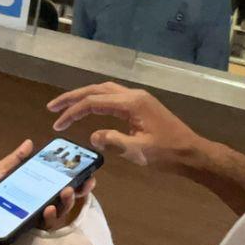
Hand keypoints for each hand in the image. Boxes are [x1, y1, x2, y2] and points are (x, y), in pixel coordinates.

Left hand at [0, 139, 95, 244]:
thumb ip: (14, 161)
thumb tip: (29, 143)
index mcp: (30, 187)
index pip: (56, 183)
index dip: (74, 179)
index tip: (86, 172)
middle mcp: (33, 203)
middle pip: (62, 199)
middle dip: (77, 192)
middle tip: (83, 184)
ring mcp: (29, 217)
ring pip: (55, 213)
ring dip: (64, 204)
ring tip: (65, 193)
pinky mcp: (22, 229)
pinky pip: (40, 225)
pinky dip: (47, 217)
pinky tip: (49, 208)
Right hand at [47, 82, 200, 172]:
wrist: (192, 153)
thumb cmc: (167, 154)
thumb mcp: (138, 151)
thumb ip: (113, 142)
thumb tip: (92, 136)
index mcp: (132, 103)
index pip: (94, 102)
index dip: (73, 112)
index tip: (57, 124)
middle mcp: (134, 95)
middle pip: (97, 90)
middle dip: (73, 97)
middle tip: (52, 107)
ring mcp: (138, 99)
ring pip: (105, 91)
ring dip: (85, 97)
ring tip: (66, 107)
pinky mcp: (141, 106)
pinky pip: (114, 98)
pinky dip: (98, 101)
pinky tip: (90, 110)